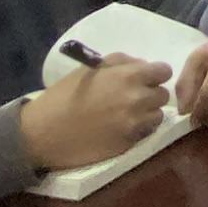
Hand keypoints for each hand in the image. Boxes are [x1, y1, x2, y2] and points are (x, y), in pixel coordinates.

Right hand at [23, 55, 171, 171]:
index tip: (145, 79)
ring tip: (127, 115)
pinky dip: (139, 130)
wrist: (44, 133)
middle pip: (163, 94)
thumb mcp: (90, 69)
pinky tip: (121, 128)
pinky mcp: (130, 143)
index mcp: (127, 76)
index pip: (163, 71)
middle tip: (133, 98)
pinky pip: (146, 133)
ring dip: (147, 114)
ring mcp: (135, 123)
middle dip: (151, 94)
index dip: (155, 75)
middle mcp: (137, 99)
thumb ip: (120, 63)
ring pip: (157, 115)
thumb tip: (142, 65)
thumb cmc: (63, 96)